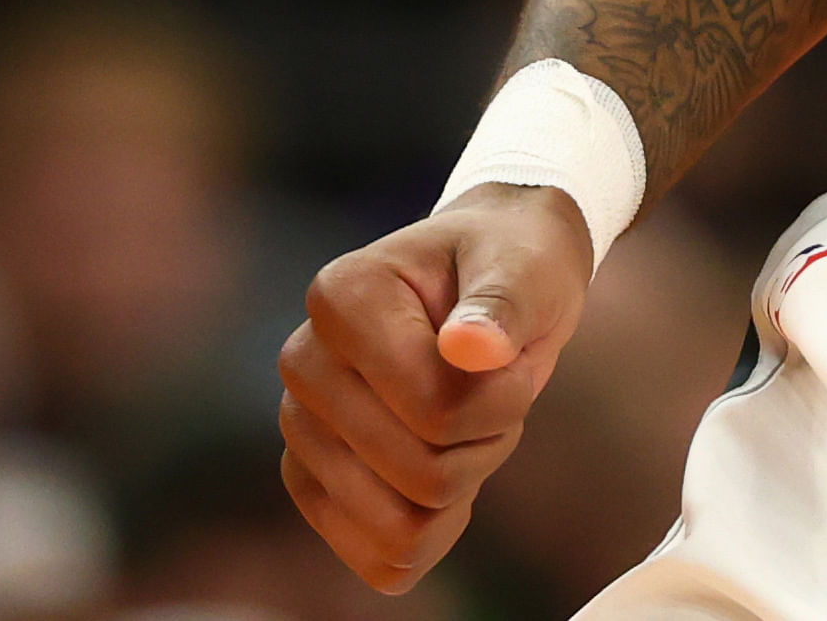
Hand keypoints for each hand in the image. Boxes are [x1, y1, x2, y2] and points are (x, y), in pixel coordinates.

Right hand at [276, 184, 596, 590]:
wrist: (489, 275)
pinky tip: (446, 475)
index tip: (506, 353)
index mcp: (341, 298)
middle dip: (485, 442)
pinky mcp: (310, 481)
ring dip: (461, 483)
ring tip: (466, 418)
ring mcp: (300, 428)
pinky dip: (432, 534)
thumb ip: (503, 306)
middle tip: (492, 386)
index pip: (436, 408)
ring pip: (400, 527)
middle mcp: (303, 363)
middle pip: (420, 473)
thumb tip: (471, 348)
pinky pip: (379, 559)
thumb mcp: (526, 270)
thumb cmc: (508, 265)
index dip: (501, 398)